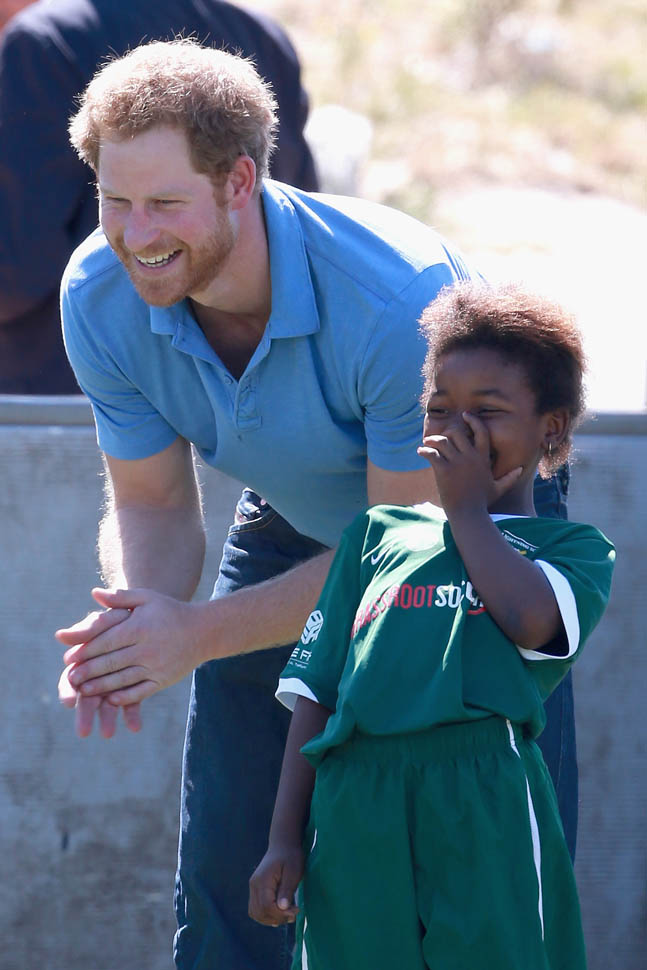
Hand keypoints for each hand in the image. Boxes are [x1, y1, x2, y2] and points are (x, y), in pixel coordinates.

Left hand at [55, 587, 205, 706]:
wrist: (204, 631)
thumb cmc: (170, 611)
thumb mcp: (147, 598)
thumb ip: (120, 597)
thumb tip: (94, 594)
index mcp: (139, 627)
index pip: (105, 641)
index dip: (85, 651)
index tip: (69, 658)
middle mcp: (147, 648)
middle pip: (110, 663)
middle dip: (87, 672)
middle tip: (70, 678)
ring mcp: (156, 666)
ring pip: (122, 680)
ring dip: (100, 688)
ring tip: (83, 691)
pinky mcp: (163, 679)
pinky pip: (140, 691)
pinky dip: (124, 697)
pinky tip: (110, 699)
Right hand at [56, 607, 142, 736]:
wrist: (150, 619)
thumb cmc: (120, 618)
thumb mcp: (105, 621)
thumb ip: (87, 629)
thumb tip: (59, 635)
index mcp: (85, 661)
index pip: (71, 679)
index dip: (68, 690)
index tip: (68, 702)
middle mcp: (97, 676)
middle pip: (86, 698)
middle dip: (84, 714)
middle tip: (83, 732)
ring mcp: (115, 683)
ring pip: (108, 704)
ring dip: (107, 719)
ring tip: (108, 734)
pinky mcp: (133, 688)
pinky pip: (131, 703)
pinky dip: (131, 716)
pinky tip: (134, 727)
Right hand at [249, 844, 303, 925]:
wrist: (283, 845)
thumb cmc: (291, 857)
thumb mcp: (294, 872)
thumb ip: (287, 889)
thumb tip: (282, 908)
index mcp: (263, 880)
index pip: (267, 906)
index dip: (281, 914)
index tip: (296, 911)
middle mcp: (254, 885)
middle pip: (259, 912)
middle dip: (277, 918)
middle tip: (293, 914)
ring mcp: (253, 887)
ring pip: (255, 913)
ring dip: (271, 919)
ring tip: (287, 913)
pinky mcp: (256, 889)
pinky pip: (256, 908)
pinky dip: (266, 914)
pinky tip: (280, 911)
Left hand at [417, 412, 520, 513]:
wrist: (469, 515)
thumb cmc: (482, 503)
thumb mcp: (498, 488)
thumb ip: (510, 477)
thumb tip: (521, 469)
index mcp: (482, 458)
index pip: (481, 432)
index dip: (473, 420)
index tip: (465, 415)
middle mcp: (470, 457)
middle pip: (457, 432)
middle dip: (447, 431)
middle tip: (441, 437)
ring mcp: (457, 463)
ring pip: (442, 441)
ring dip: (432, 439)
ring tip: (427, 442)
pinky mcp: (444, 470)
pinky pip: (432, 453)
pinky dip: (424, 451)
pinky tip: (421, 452)